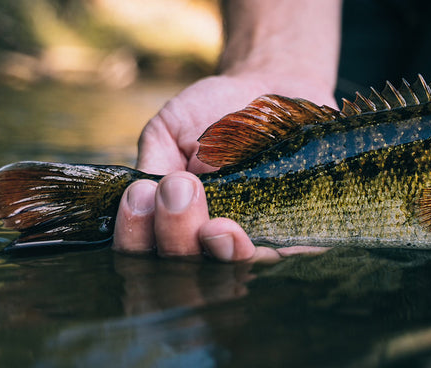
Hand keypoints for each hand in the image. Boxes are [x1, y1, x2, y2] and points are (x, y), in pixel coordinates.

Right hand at [112, 72, 335, 261]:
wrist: (269, 87)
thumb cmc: (212, 113)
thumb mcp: (168, 131)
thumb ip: (152, 166)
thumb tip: (145, 201)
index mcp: (171, 221)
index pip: (145, 250)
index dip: (136, 234)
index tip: (144, 195)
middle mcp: (207, 240)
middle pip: (186, 269)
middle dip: (176, 236)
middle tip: (181, 191)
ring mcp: (251, 240)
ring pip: (232, 268)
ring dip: (219, 251)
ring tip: (216, 226)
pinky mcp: (294, 236)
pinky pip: (281, 256)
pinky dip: (261, 250)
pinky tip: (246, 231)